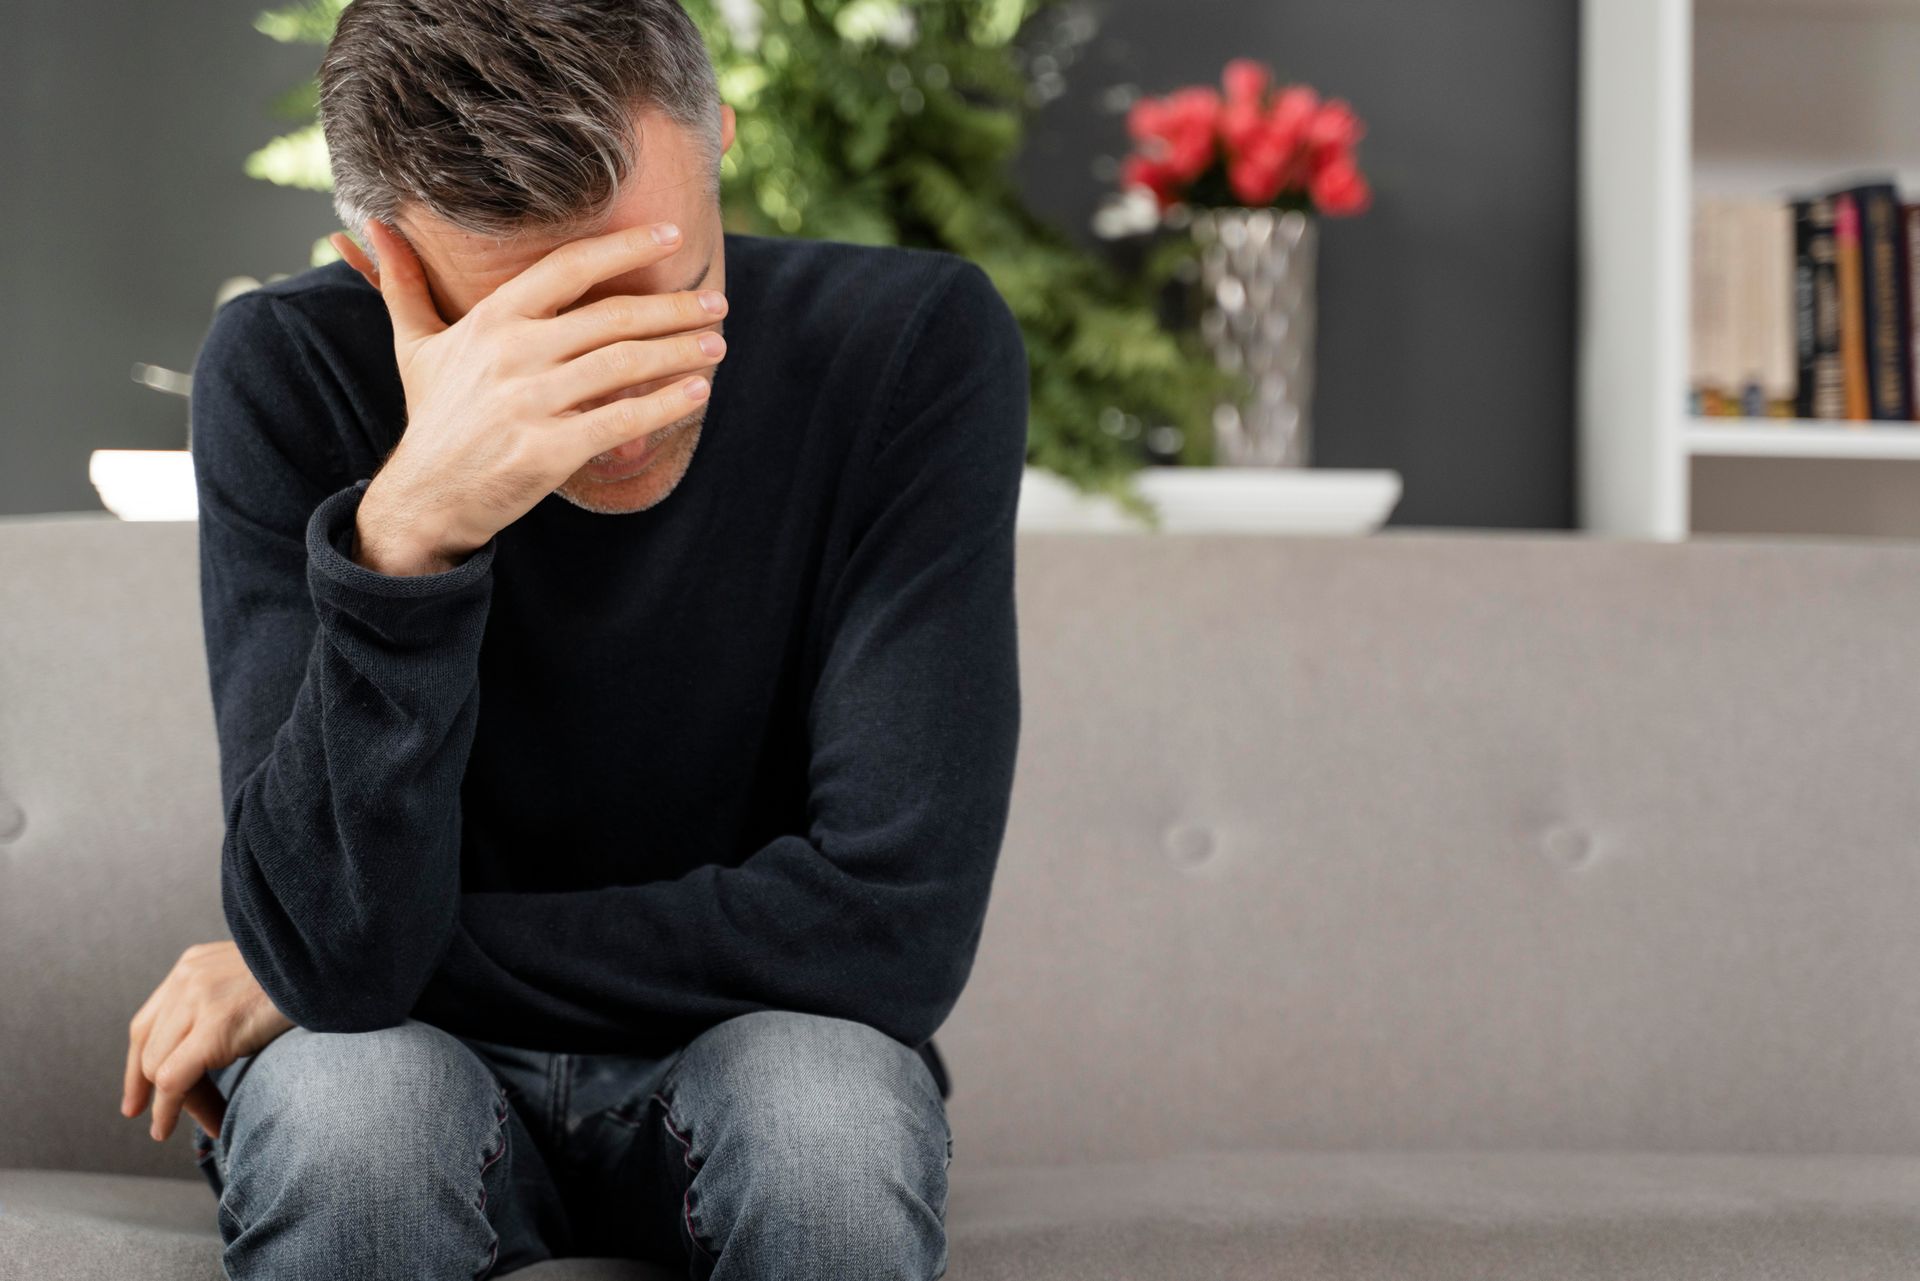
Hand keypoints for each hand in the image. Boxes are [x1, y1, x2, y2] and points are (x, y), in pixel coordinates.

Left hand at [121, 941, 295, 1141]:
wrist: (332, 959)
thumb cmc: (309, 975)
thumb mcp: (255, 979)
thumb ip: (228, 999)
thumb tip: (218, 1047)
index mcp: (195, 963)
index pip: (148, 1022)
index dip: (138, 1064)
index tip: (139, 1097)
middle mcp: (188, 978)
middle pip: (149, 1048)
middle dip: (151, 1090)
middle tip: (160, 1122)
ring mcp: (198, 1000)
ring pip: (160, 1068)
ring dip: (175, 1106)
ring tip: (207, 1124)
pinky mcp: (215, 1027)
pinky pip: (174, 1080)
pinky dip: (169, 1110)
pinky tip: (170, 1127)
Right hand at [325, 219, 727, 575]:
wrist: (427, 495)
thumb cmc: (435, 415)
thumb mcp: (415, 344)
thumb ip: (403, 283)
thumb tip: (370, 226)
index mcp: (492, 319)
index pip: (570, 267)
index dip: (624, 247)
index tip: (670, 235)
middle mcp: (513, 353)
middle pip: (612, 317)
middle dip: (674, 308)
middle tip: (717, 301)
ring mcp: (531, 402)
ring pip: (625, 365)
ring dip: (681, 352)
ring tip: (718, 343)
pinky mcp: (549, 449)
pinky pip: (622, 418)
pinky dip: (665, 404)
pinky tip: (697, 391)